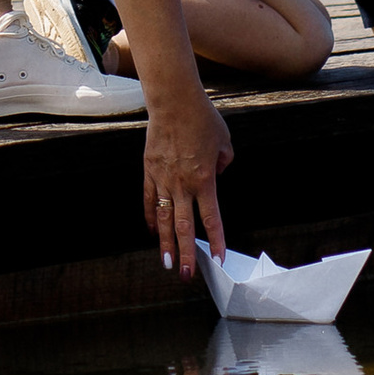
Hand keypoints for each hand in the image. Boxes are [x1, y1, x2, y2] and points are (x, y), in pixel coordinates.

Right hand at [142, 81, 232, 277]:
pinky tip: (151, 230)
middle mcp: (182, 183)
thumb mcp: (225, 143)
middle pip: (183, 226)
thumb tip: (217, 174)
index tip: (218, 260)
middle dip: (186, 253)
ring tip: (167, 263)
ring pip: (162, 217)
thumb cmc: (202, 118)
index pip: (211, 218)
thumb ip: (223, 164)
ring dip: (164, 242)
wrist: (173, 99)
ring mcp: (162, 177)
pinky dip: (150, 215)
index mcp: (204, 179)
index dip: (215, 241)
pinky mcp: (149, 168)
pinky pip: (149, 198)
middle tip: (187, 275)